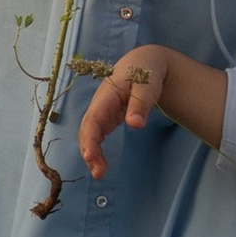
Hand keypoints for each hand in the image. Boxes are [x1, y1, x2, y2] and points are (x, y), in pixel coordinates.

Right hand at [78, 47, 176, 176]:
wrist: (144, 63)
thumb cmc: (146, 71)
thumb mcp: (147, 84)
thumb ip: (140, 104)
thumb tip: (135, 125)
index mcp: (107, 95)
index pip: (94, 119)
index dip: (90, 138)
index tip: (90, 155)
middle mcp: (100, 104)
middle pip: (88, 129)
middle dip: (89, 151)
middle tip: (99, 172)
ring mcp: (101, 111)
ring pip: (90, 134)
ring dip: (91, 153)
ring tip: (99, 173)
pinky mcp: (106, 118)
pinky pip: (96, 135)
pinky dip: (96, 150)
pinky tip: (100, 165)